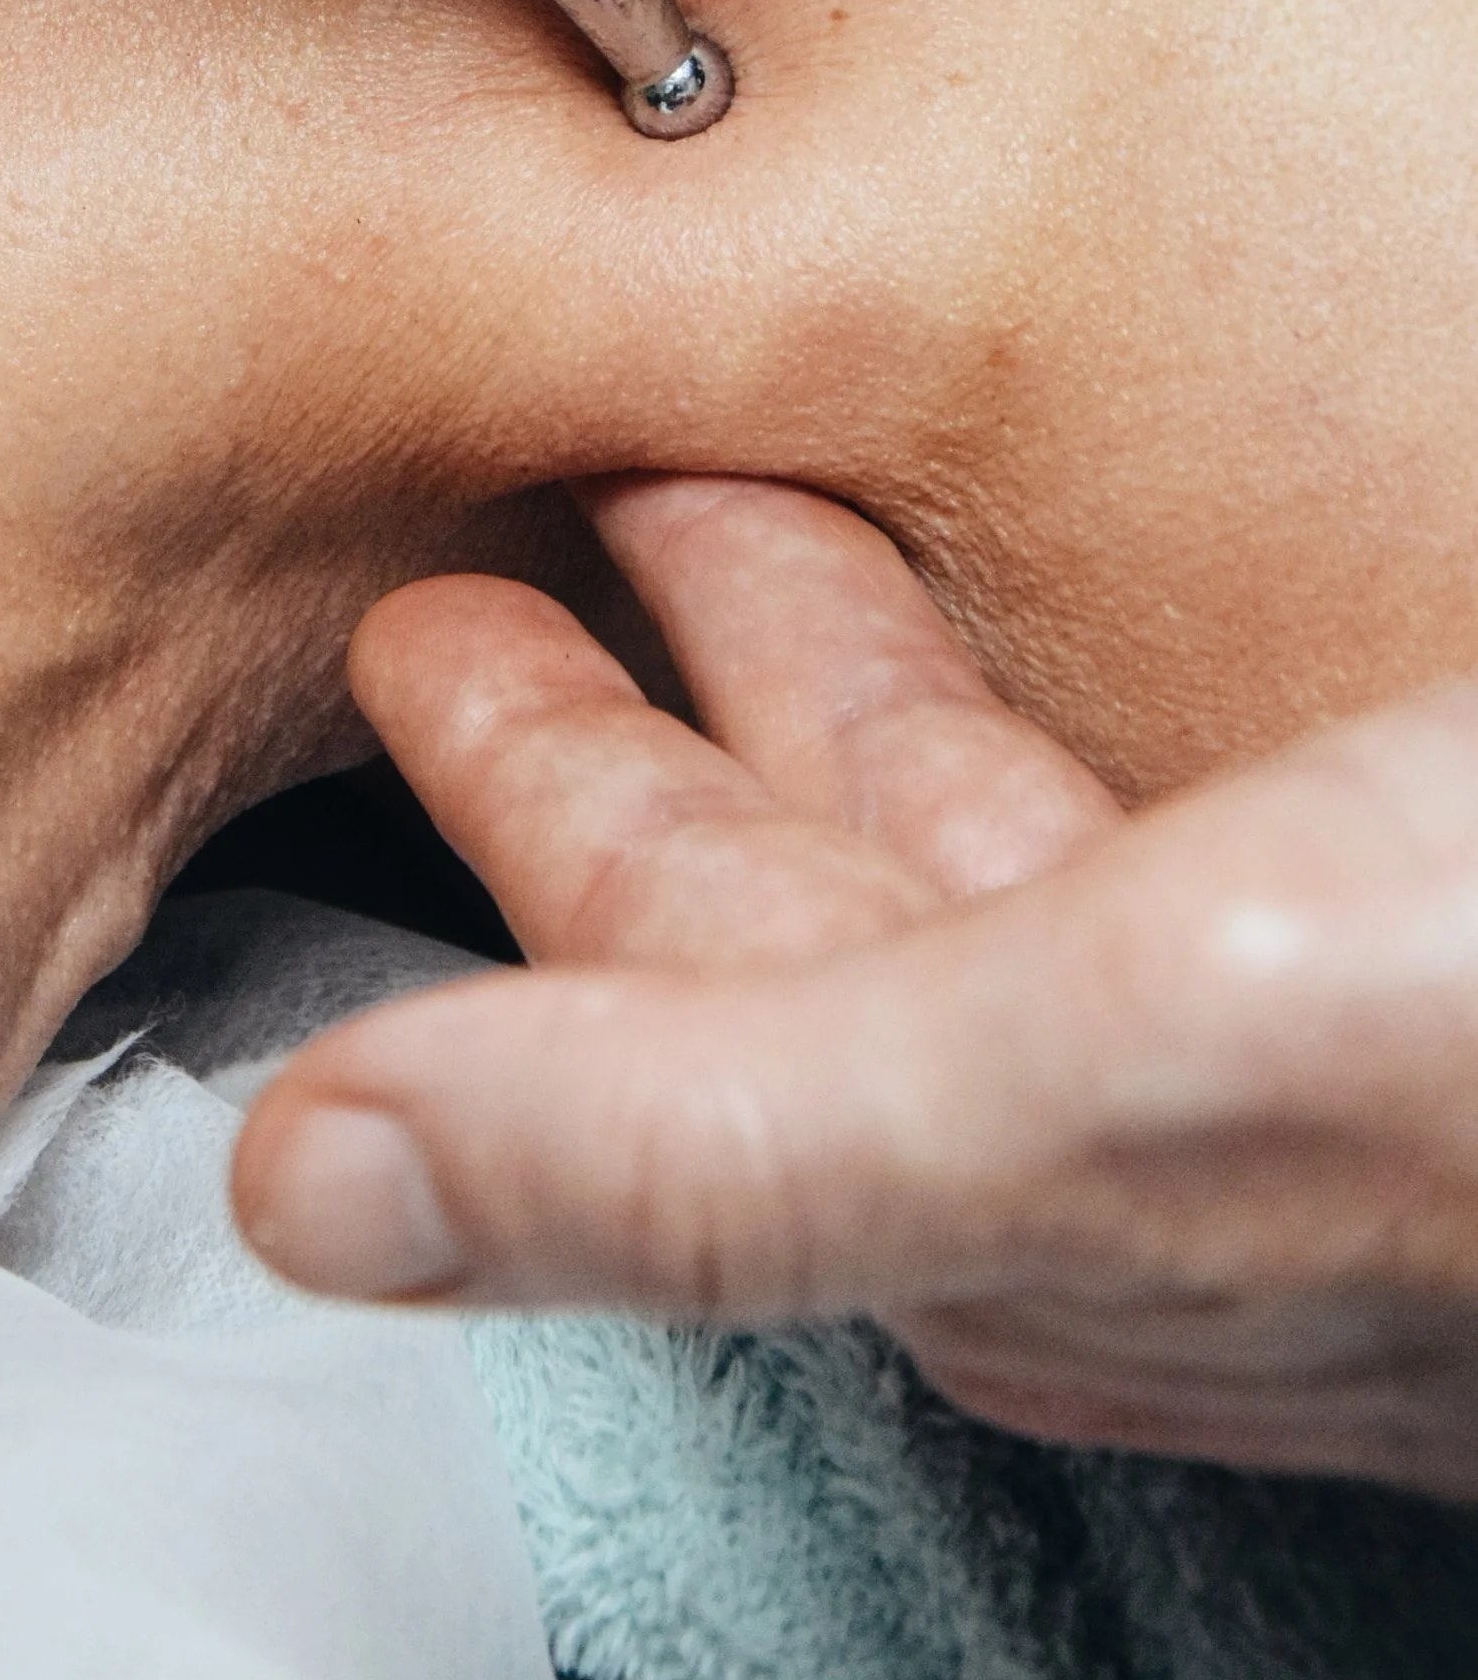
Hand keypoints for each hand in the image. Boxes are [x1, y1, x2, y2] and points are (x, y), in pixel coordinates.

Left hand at [234, 479, 1477, 1494]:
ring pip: (968, 796)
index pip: (659, 996)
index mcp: (1011, 1190)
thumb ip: (707, 1144)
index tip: (399, 631)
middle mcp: (1127, 1117)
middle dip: (628, 712)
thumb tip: (311, 1201)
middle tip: (485, 549)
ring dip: (812, 643)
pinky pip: (1134, 744)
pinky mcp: (1413, 888)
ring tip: (700, 479)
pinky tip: (1005, 554)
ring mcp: (1288, 1001)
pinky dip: (1012, 632)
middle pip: (792, 893)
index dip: (514, 806)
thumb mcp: (1118, 1075)